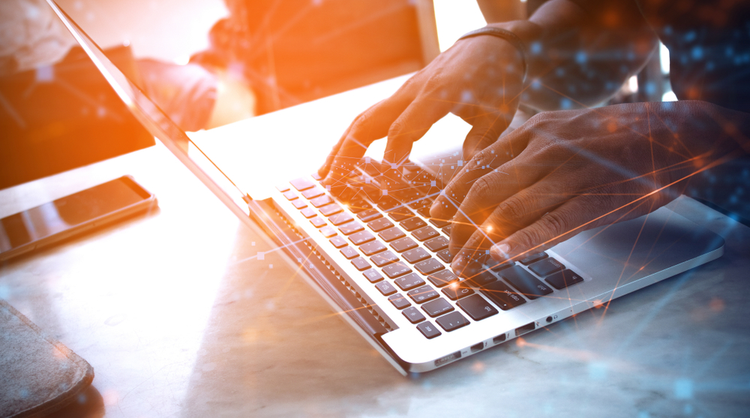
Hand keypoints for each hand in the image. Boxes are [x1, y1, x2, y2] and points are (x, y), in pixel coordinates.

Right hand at [318, 34, 524, 186]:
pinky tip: (340, 158)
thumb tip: (469, 174)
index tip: (388, 168)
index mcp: (442, 93)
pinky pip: (369, 117)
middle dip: (349, 150)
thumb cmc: (498, 80)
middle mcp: (414, 91)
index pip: (410, 121)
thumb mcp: (501, 114)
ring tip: (324, 175)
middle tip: (333, 181)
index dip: (397, 143)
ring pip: (363, 119)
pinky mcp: (400, 97)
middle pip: (372, 120)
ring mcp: (403, 93)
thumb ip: (483, 144)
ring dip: (341, 146)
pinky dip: (351, 138)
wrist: (490, 44)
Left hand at [430, 102, 708, 271]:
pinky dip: (520, 244)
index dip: (450, 194)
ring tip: (463, 268)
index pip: (477, 165)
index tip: (434, 216)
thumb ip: (530, 152)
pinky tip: (499, 259)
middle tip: (449, 253)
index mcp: (534, 131)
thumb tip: (493, 179)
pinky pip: (550, 224)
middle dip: (458, 228)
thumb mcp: (565, 130)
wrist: (677, 133)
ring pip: (507, 212)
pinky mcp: (595, 198)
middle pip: (483, 192)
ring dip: (477, 245)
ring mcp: (569, 172)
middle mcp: (544, 149)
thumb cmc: (617, 138)